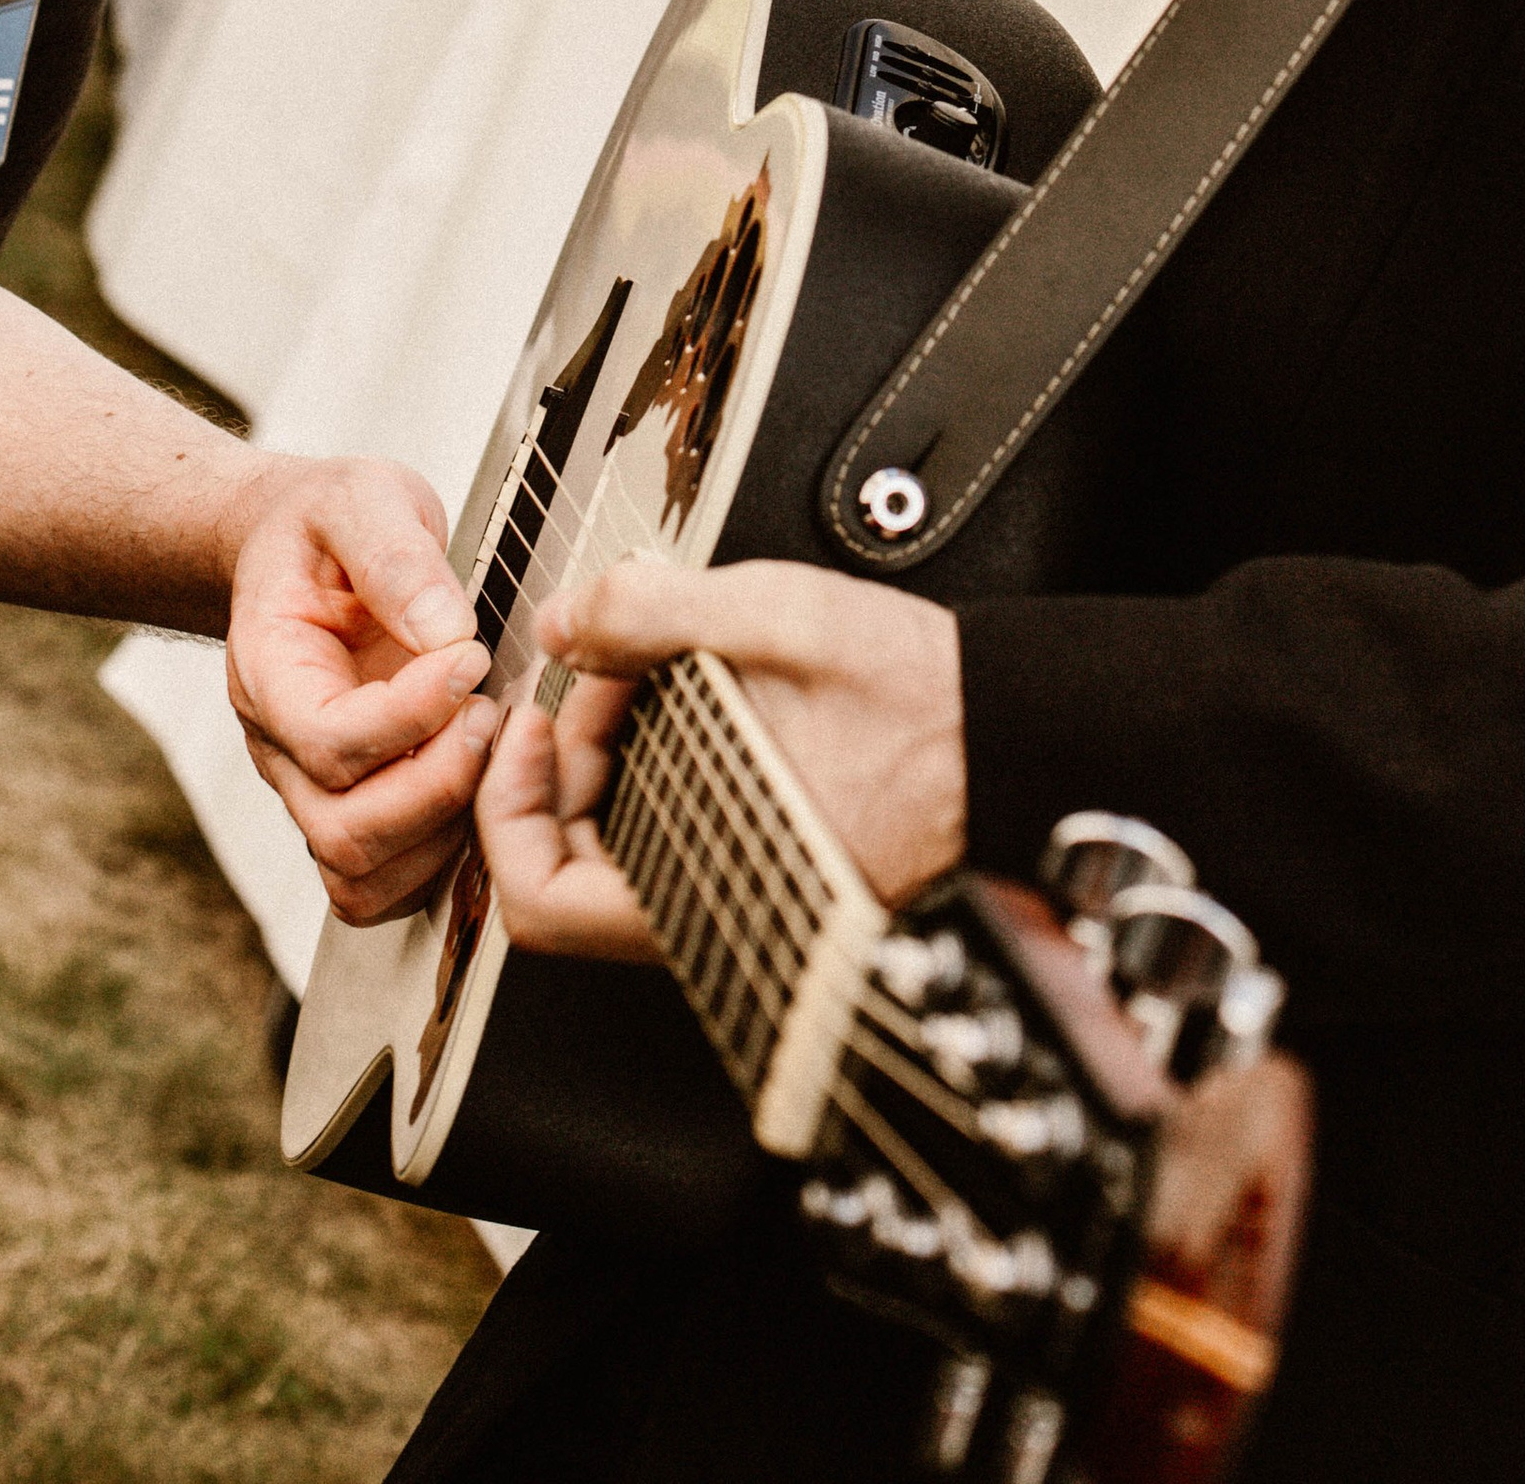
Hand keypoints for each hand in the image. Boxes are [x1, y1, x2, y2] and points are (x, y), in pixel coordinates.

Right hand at [225, 453, 498, 922]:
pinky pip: (383, 885)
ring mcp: (314, 789)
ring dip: (444, 832)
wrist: (298, 548)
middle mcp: (282, 749)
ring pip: (361, 876)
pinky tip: (483, 784)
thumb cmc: (326, 527)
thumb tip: (447, 632)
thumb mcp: (359, 499)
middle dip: (437, 787)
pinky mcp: (356, 807)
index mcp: (270, 672)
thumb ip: (395, 555)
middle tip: (494, 713)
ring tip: (492, 748)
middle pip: (343, 832)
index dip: (410, 715)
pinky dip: (439, 861)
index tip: (471, 656)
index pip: (328, 739)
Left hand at [477, 557, 964, 962]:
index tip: (534, 729)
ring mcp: (739, 899)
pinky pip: (669, 842)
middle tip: (596, 680)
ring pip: (617, 855)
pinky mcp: (762, 871)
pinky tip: (681, 704)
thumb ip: (655, 611)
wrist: (1013, 732)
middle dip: (565, 763)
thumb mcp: (780, 617)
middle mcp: (717, 914)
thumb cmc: (924, 699)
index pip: (541, 904)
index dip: (510, 808)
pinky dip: (653, 773)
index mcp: (711, 881)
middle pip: (569, 873)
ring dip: (609, 762)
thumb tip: (564, 620)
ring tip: (641, 676)